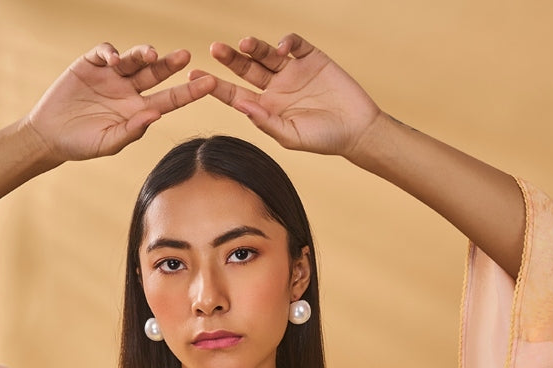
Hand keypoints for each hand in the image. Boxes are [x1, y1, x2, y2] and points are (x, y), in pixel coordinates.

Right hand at [26, 43, 215, 163]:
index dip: (189, 91)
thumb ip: (131, 130)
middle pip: (155, 73)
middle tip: (185, 57)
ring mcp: (111, 75)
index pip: (170, 98)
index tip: (210, 84)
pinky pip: (106, 52)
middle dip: (170, 64)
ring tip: (149, 55)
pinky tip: (113, 61)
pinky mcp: (91, 63)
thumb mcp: (108, 143)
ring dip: (142, 54)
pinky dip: (111, 53)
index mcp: (138, 110)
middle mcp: (128, 89)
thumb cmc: (82, 144)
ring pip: (133, 58)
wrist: (50, 135)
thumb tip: (155, 114)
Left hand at [191, 34, 381, 156]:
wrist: (357, 130)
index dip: (215, 85)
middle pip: (246, 69)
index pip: (235, 93)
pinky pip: (294, 44)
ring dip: (255, 46)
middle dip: (230, 59)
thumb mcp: (291, 136)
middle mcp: (276, 87)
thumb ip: (266, 121)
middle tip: (215, 49)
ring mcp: (292, 71)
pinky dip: (287, 42)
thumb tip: (241, 104)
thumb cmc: (324, 139)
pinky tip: (283, 48)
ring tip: (246, 44)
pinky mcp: (311, 57)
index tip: (195, 75)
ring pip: (267, 54)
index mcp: (266, 107)